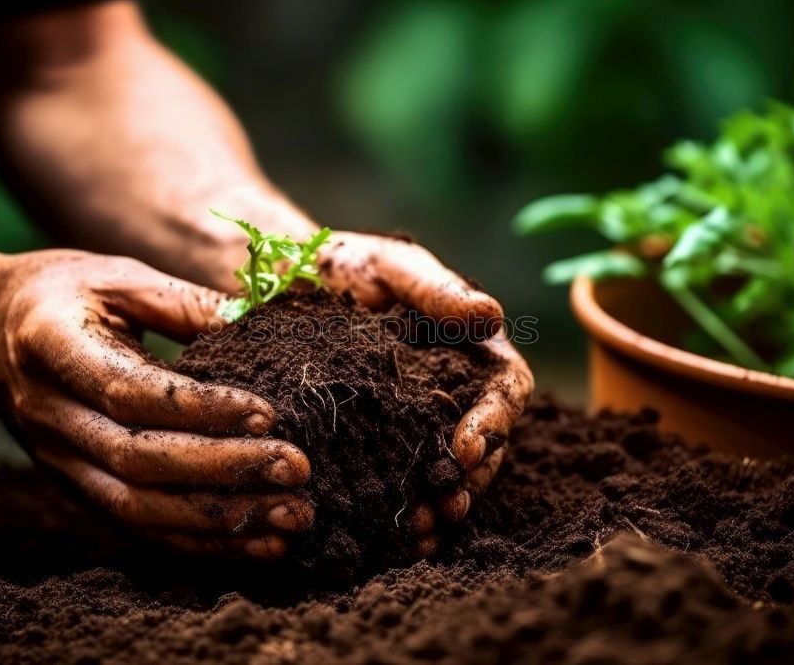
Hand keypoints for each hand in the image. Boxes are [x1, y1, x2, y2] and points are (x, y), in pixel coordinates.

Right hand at [0, 249, 313, 558]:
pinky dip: (200, 543)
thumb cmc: (62, 291)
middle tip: (296, 469)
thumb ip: (187, 301)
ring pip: (138, 510)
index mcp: (53, 347)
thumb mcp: (119, 276)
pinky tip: (258, 543)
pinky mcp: (74, 488)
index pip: (131, 392)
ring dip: (220, 522)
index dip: (202, 409)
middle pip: (138, 462)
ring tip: (292, 517)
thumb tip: (265, 320)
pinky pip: (137, 529)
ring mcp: (58, 461)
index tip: (268, 413)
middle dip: (224, 471)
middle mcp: (49, 414)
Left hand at [317, 231, 533, 552]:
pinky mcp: (377, 437)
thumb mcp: (393, 266)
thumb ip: (438, 291)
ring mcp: (415, 417)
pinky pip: (398, 474)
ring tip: (420, 528)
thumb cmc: (348, 263)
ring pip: (447, 468)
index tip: (465, 447)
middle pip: (485, 442)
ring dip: (441, 500)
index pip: (506, 389)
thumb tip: (493, 315)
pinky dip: (401, 502)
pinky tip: (391, 530)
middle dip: (470, 478)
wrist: (287, 277)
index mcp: (471, 347)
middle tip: (447, 506)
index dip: (494, 422)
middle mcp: (452, 388)